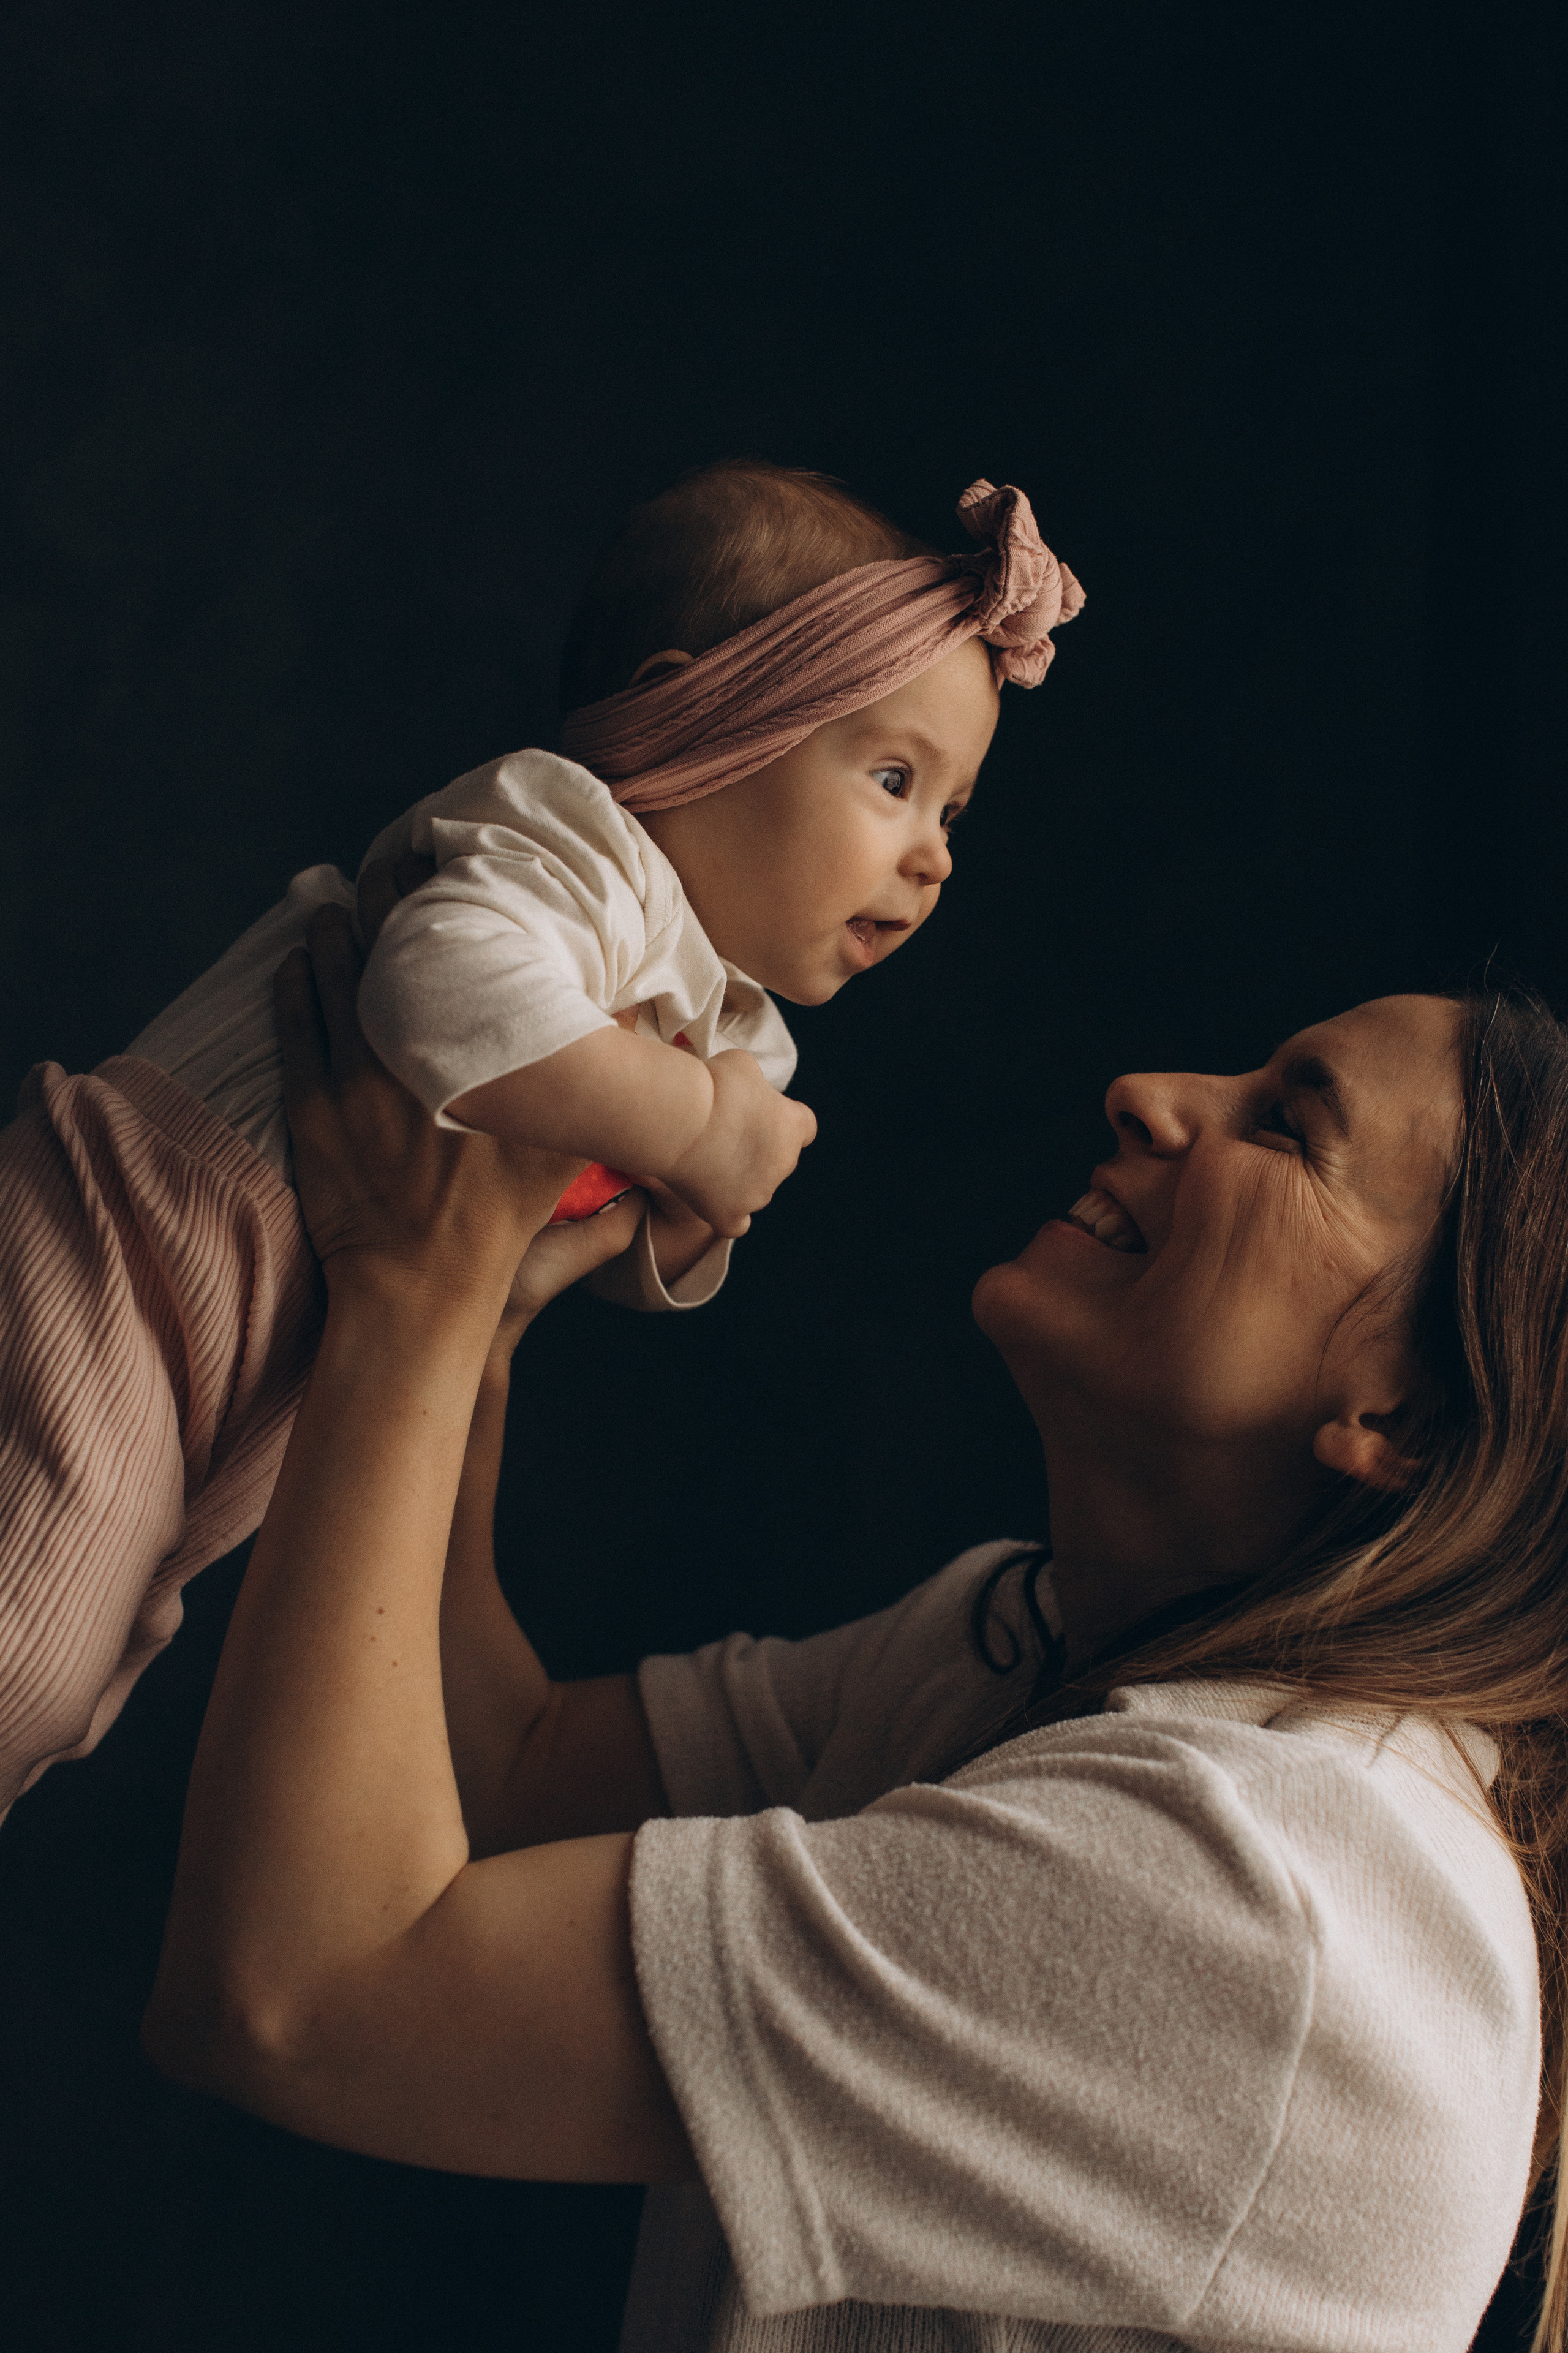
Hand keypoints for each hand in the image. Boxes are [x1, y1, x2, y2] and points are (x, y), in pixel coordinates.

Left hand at [275, 905, 637, 1320]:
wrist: (417, 1287)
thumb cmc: (496, 1225)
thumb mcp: (561, 1152)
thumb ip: (599, 1082)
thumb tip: (636, 1014)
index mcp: (472, 1057)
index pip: (456, 955)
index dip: (445, 899)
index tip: (447, 865)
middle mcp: (408, 1056)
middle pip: (387, 949)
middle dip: (385, 897)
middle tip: (392, 863)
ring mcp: (350, 1081)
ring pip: (333, 978)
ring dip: (333, 932)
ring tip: (338, 902)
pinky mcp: (310, 1109)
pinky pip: (295, 1027)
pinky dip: (295, 984)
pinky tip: (298, 960)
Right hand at [660, 1050, 816, 1236]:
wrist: (679, 1118)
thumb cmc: (711, 1085)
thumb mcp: (742, 1066)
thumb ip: (753, 1083)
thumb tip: (745, 1090)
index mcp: (794, 1127)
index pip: (804, 1127)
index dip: (781, 1121)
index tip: (757, 1114)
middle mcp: (784, 1164)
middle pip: (779, 1159)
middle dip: (759, 1149)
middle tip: (722, 1134)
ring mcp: (759, 1194)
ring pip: (757, 1190)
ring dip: (740, 1178)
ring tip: (705, 1159)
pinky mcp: (730, 1215)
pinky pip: (736, 1223)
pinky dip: (727, 1212)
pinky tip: (712, 1199)